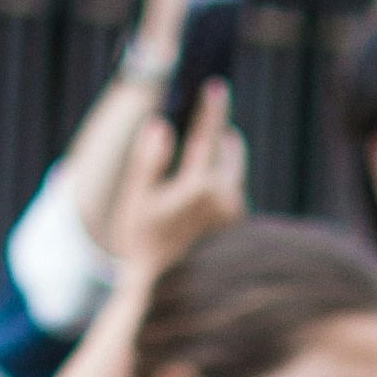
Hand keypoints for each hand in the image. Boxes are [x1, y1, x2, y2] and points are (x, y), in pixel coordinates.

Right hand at [109, 93, 247, 286]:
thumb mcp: (138, 200)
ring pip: (232, 172)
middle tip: (212, 111)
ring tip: (209, 145)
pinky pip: (232, 191)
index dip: (211, 109)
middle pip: (229, 151)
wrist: (167, 290)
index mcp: (200, 188)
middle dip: (221, 131)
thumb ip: (149, 161)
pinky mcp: (238, 226)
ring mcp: (235, 214)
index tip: (217, 85)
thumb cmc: (144, 244)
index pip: (208, 137)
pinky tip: (207, 182)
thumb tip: (160, 125)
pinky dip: (222, 178)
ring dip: (222, 156)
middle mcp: (225, 199)